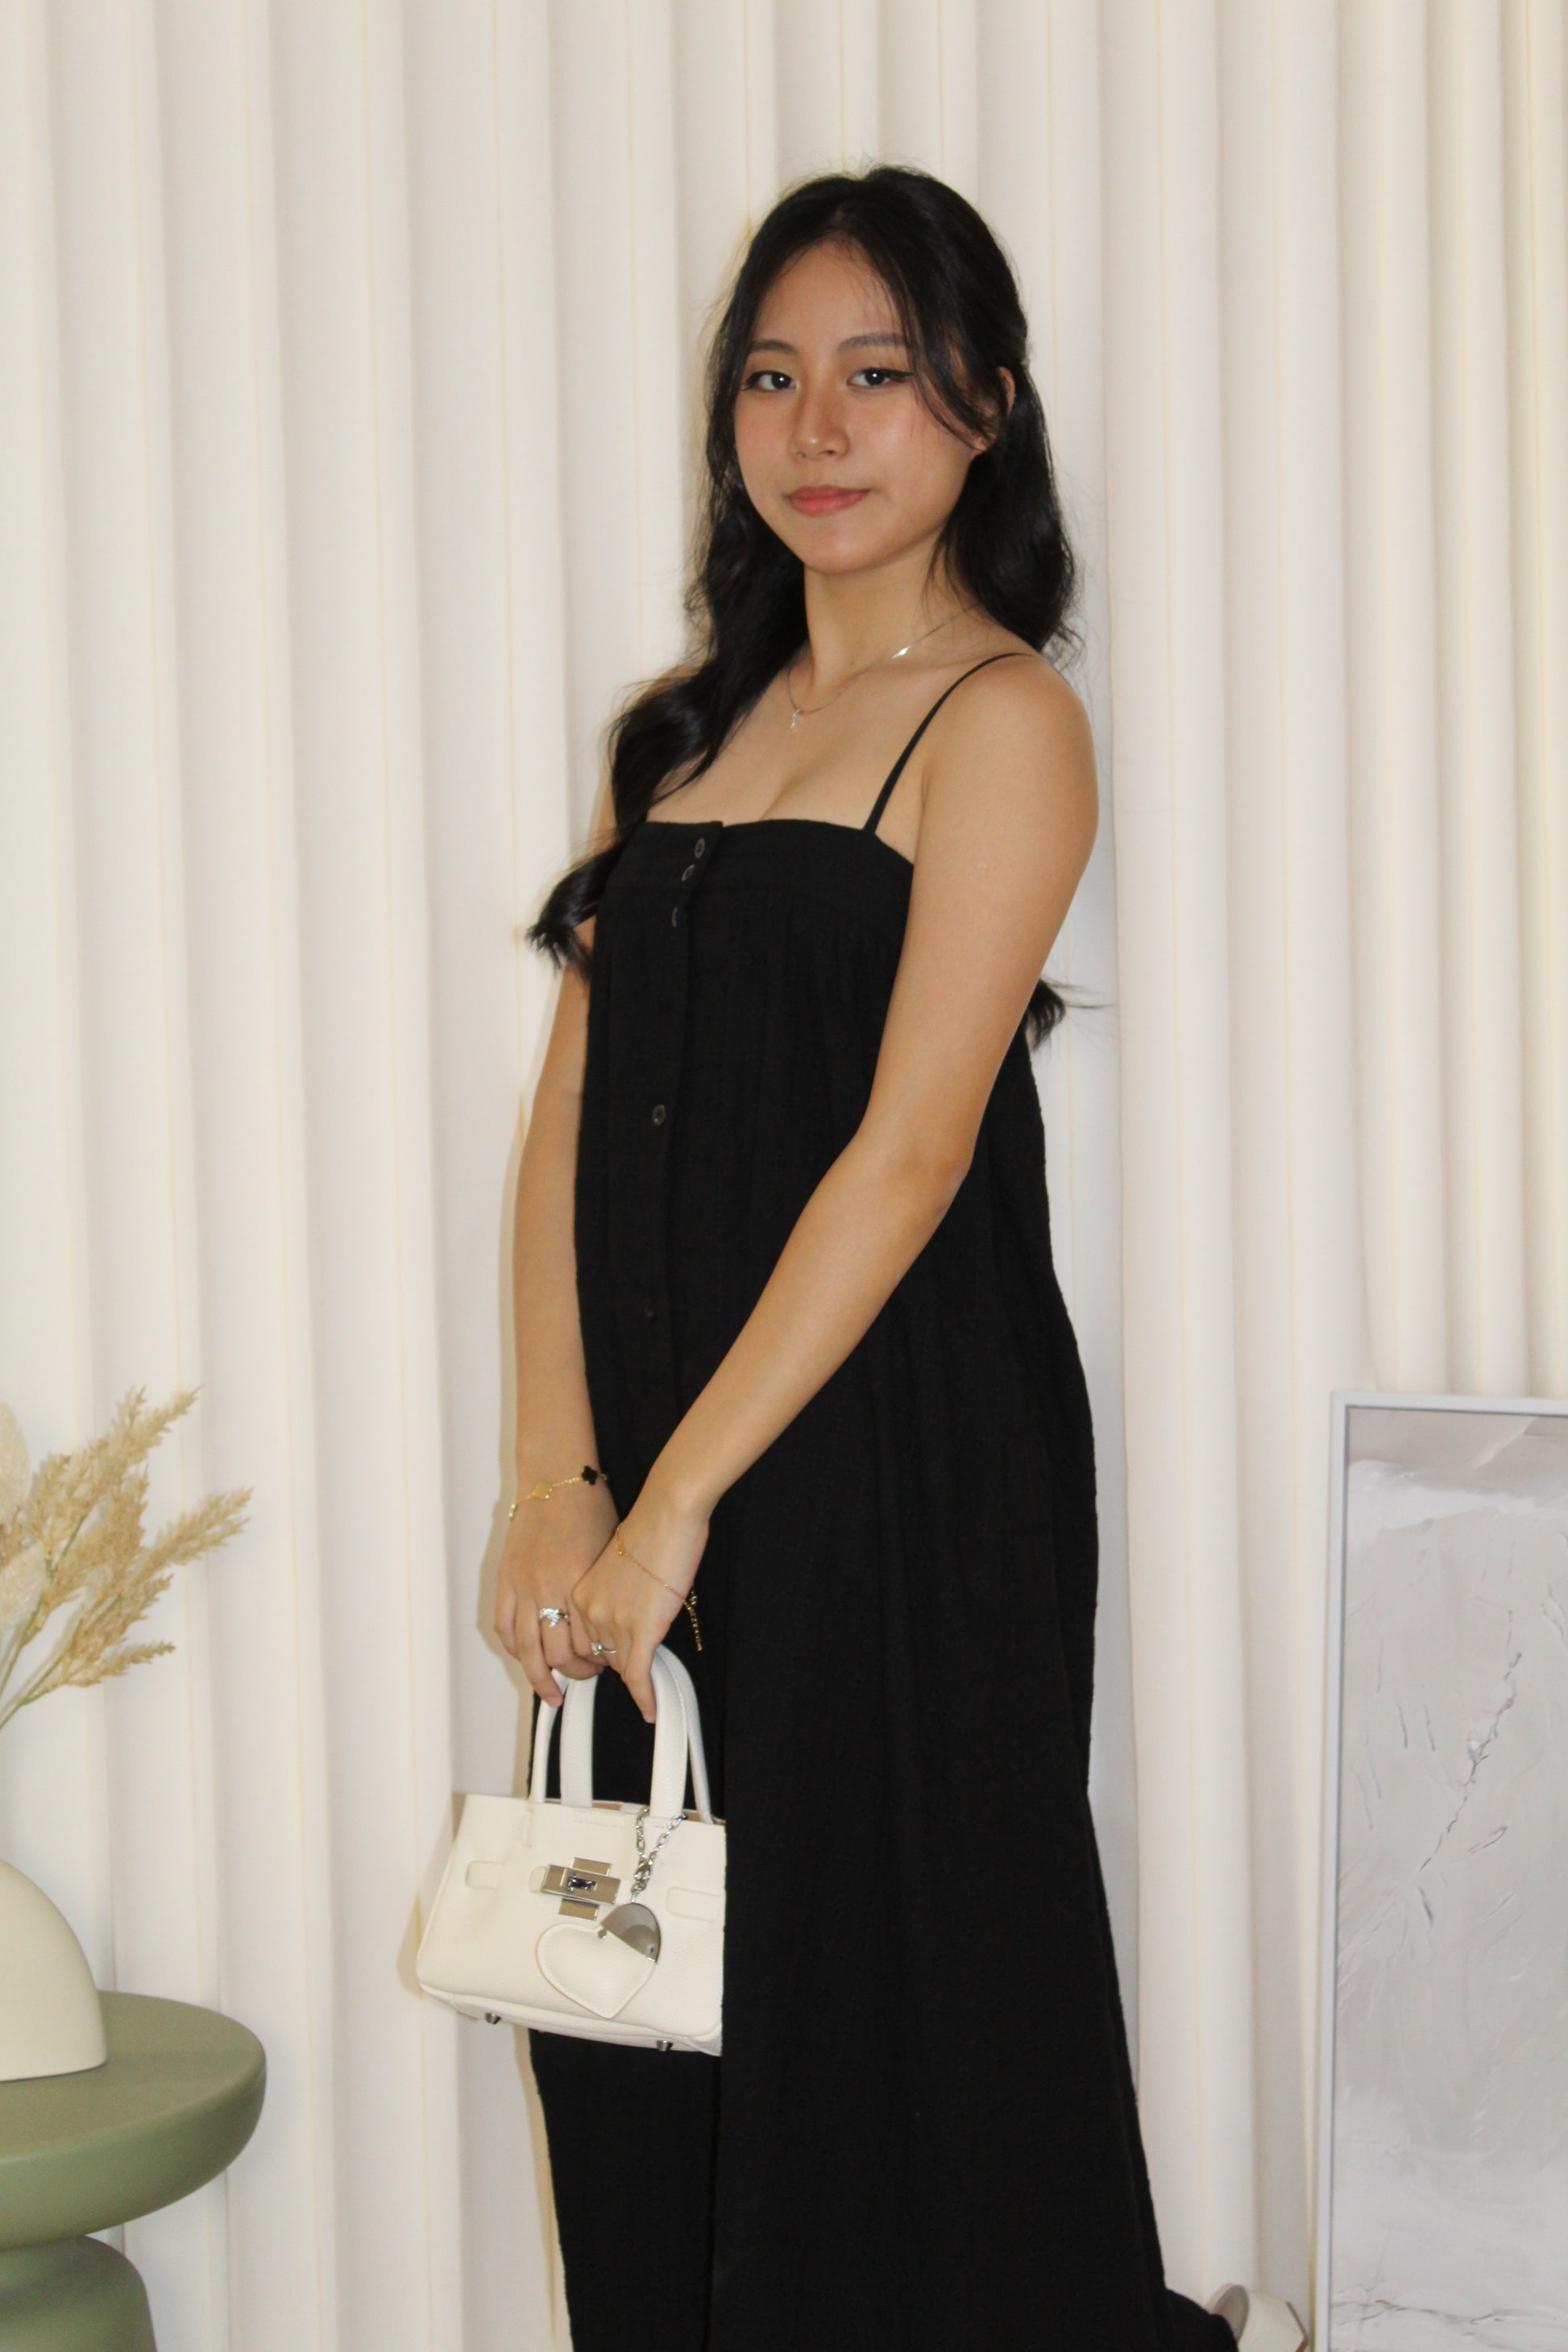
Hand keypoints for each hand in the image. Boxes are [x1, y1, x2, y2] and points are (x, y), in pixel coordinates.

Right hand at [495, 1474, 618, 1707]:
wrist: (556, 1479)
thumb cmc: (590, 1511)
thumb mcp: (607, 1556)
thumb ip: (603, 1595)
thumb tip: (612, 1630)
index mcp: (577, 1585)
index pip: (585, 1645)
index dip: (599, 1663)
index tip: (610, 1666)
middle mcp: (546, 1590)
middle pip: (556, 1654)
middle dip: (575, 1674)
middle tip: (588, 1676)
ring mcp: (521, 1587)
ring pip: (526, 1651)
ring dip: (540, 1677)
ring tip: (553, 1692)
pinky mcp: (504, 1580)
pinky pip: (504, 1628)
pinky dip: (514, 1649)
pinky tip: (526, 1659)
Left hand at [569, 1480, 708, 1722]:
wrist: (666, 1513)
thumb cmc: (649, 1528)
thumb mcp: (615, 1564)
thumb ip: (610, 1591)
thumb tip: (623, 1608)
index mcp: (577, 1593)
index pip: (580, 1640)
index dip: (597, 1654)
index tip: (606, 1662)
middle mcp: (588, 1610)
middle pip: (599, 1656)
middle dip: (615, 1664)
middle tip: (632, 1670)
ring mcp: (613, 1622)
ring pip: (619, 1666)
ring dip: (634, 1674)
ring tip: (647, 1686)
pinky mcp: (640, 1630)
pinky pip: (637, 1676)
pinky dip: (644, 1696)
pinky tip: (650, 1709)